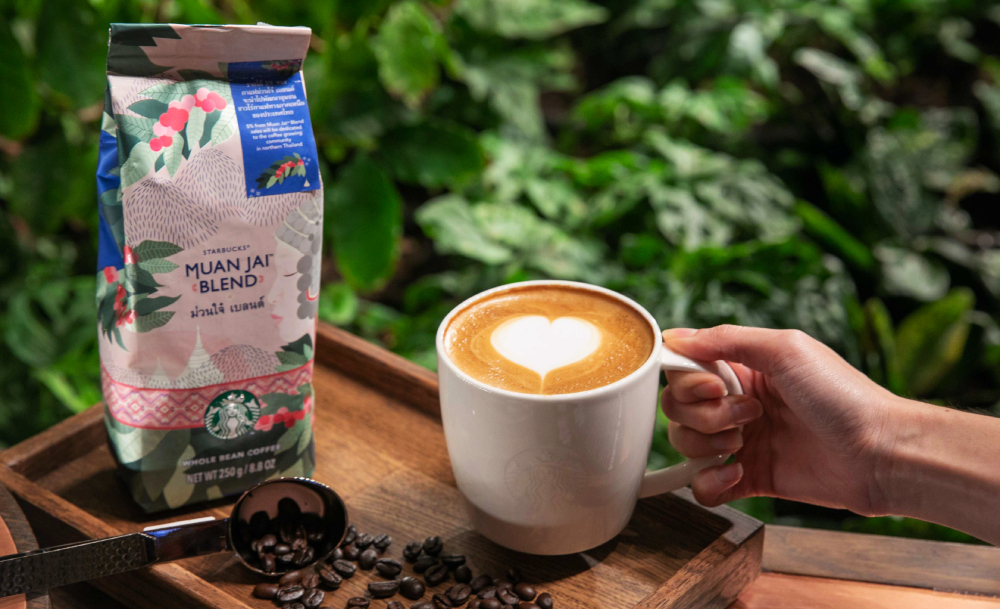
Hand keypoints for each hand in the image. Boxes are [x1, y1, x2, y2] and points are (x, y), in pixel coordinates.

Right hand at [661, 325, 898, 513]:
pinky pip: (702, 485)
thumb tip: (674, 338)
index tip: (713, 386)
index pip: (685, 368)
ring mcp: (741, 442)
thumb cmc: (843, 396)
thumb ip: (727, 339)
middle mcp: (737, 402)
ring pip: (685, 443)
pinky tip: (738, 475)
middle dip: (703, 414)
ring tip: (745, 444)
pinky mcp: (748, 479)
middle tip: (748, 415)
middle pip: (677, 407)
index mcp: (744, 367)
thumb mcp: (786, 350)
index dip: (686, 379)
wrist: (881, 454)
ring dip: (707, 444)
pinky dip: (710, 483)